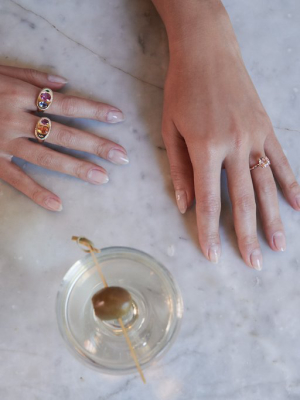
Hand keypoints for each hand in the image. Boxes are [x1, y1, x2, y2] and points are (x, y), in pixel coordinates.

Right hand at [0, 65, 127, 210]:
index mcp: (19, 94)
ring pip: (45, 157)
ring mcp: (4, 142)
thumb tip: (64, 82)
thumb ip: (32, 77)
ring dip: (76, 168)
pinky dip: (37, 193)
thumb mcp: (0, 71)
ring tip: (102, 178)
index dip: (93, 110)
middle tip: (121, 156)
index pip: (65, 104)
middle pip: (63, 133)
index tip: (118, 117)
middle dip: (95, 144)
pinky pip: (17, 179)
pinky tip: (58, 205)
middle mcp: (15, 119)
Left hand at [158, 1, 299, 268]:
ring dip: (274, 218)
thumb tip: (184, 205)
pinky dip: (291, 184)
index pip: (208, 200)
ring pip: (267, 186)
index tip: (214, 256)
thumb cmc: (181, 89)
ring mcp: (254, 136)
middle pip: (243, 200)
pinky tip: (298, 205)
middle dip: (246, 235)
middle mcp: (234, 145)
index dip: (209, 231)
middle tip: (254, 263)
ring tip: (278, 245)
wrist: (207, 50)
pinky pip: (281, 161)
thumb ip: (180, 169)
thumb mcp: (170, 129)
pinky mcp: (266, 128)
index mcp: (205, 147)